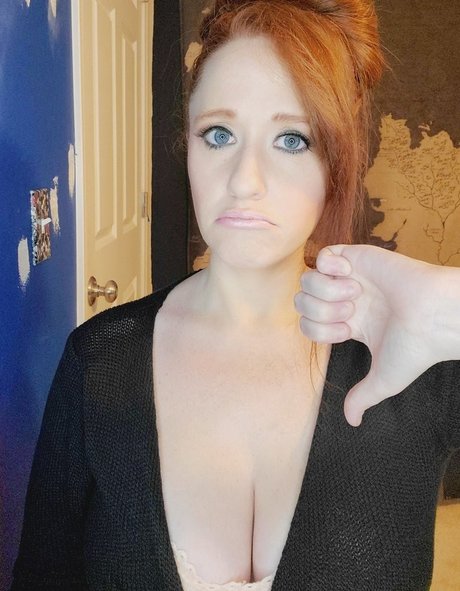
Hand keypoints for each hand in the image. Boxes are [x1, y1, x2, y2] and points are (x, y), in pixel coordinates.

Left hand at [295, 245, 459, 426]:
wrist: (434, 316)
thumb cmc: (414, 347)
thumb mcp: (384, 380)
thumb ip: (362, 397)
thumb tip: (351, 422)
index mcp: (348, 324)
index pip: (307, 325)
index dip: (318, 331)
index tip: (348, 332)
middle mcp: (345, 300)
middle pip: (301, 302)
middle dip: (319, 311)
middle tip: (350, 312)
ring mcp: (350, 277)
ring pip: (308, 279)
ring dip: (327, 290)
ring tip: (354, 294)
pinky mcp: (358, 256)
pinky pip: (324, 254)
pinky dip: (330, 266)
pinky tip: (350, 274)